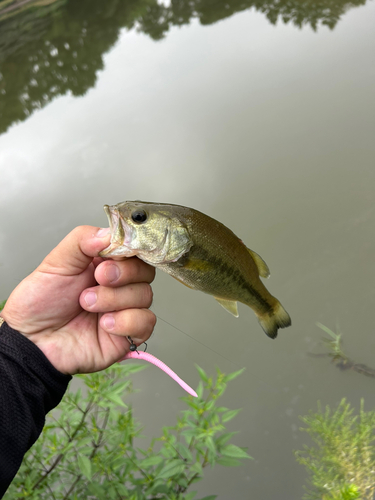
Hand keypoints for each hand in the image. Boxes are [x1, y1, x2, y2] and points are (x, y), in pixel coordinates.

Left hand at [0, 226, 155, 374]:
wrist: (30, 341)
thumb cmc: (39, 304)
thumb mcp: (56, 262)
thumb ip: (82, 240)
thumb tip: (110, 233)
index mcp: (104, 264)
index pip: (134, 249)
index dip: (129, 250)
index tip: (112, 254)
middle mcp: (118, 285)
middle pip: (145, 271)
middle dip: (124, 273)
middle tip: (98, 278)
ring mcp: (124, 309)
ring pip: (145, 295)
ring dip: (115, 299)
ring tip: (88, 304)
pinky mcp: (127, 334)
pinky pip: (146, 322)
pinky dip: (126, 321)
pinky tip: (104, 324)